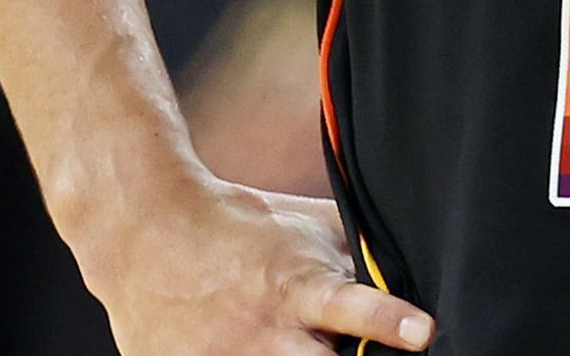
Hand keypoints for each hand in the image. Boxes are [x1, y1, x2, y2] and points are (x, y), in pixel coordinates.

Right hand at [75, 178, 433, 352]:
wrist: (145, 229)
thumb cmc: (242, 226)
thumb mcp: (308, 228)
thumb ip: (357, 258)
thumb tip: (412, 276)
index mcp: (299, 286)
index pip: (351, 307)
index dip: (388, 321)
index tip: (423, 332)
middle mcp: (263, 330)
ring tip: (293, 342)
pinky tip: (249, 346)